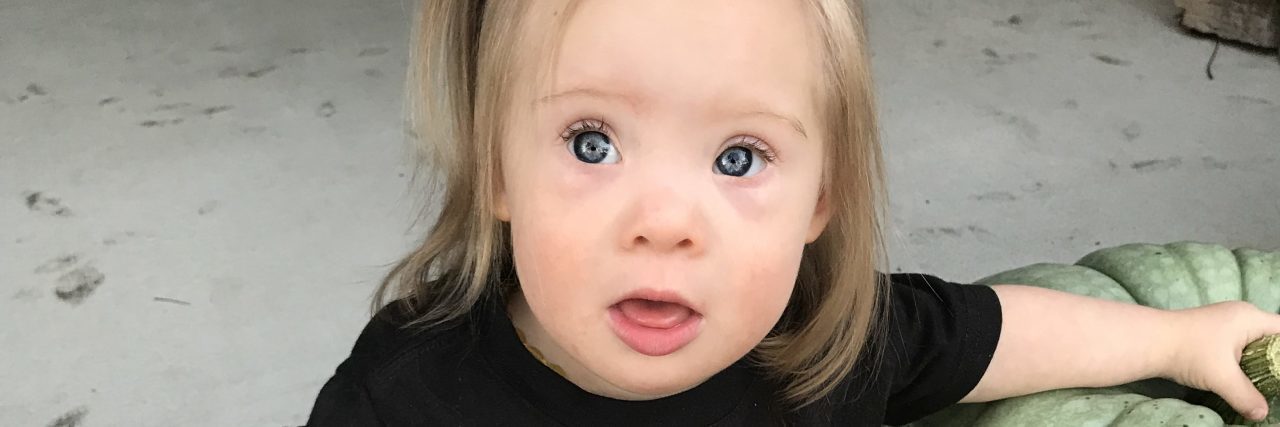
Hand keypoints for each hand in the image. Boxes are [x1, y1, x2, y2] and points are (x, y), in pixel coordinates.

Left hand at [1162, 301, 1279, 421]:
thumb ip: (1246, 396)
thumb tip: (1261, 414)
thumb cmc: (1188, 352)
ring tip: (1259, 381)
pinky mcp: (1210, 332)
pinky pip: (1237, 345)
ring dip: (1257, 361)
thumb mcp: (1222, 378)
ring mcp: (1223, 322)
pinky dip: (1241, 360)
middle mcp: (1239, 315)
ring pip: (1252, 342)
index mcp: (1250, 318)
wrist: (1148, 341)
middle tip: (1273, 379)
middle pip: (1270, 337)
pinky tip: (1237, 376)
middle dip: (1274, 358)